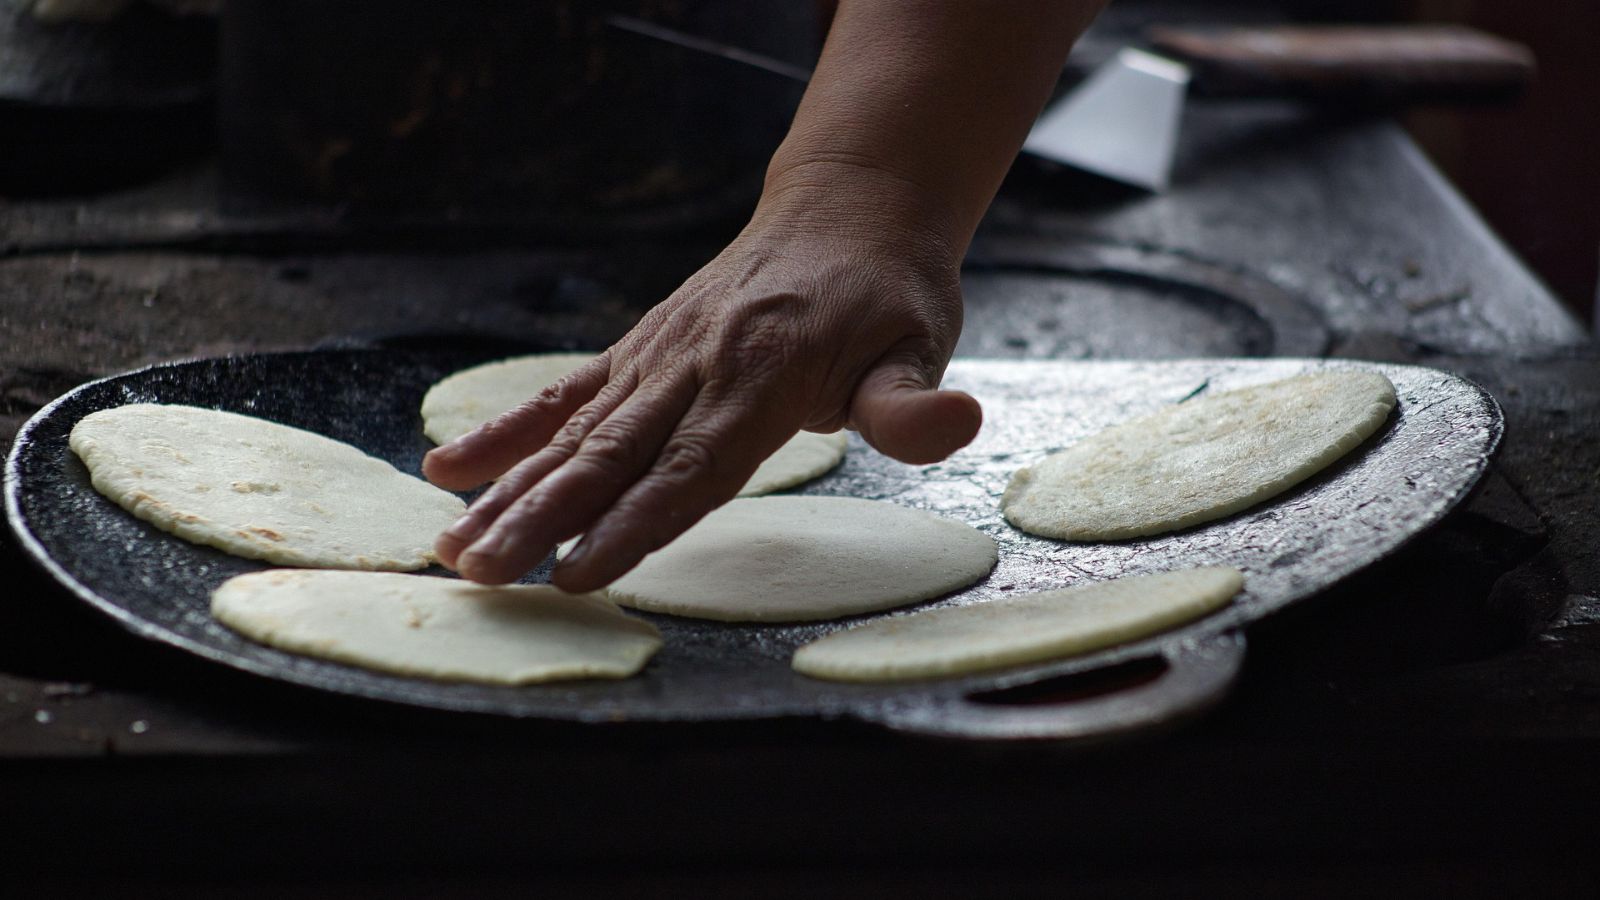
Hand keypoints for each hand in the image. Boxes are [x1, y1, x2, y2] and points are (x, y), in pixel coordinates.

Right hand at [423, 186, 982, 590]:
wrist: (848, 207)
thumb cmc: (888, 291)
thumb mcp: (920, 342)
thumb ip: (912, 402)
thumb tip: (955, 424)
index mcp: (762, 375)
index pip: (689, 467)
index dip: (632, 524)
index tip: (576, 574)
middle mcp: (695, 364)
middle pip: (610, 455)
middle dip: (540, 518)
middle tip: (478, 573)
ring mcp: (658, 355)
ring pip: (574, 432)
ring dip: (509, 489)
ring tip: (449, 544)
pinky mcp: (640, 348)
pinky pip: (565, 392)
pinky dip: (507, 430)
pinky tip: (451, 468)